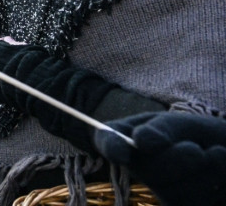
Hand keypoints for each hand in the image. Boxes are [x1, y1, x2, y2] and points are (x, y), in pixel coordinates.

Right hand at [94, 111, 225, 205]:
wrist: (224, 148)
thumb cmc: (198, 134)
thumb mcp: (180, 123)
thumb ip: (161, 128)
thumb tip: (140, 142)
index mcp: (129, 136)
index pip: (108, 140)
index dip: (110, 146)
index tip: (120, 153)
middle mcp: (139, 164)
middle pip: (145, 170)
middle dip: (173, 160)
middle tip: (195, 150)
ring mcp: (159, 188)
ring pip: (171, 190)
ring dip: (201, 171)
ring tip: (216, 153)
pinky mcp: (179, 203)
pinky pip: (190, 201)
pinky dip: (211, 182)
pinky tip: (219, 166)